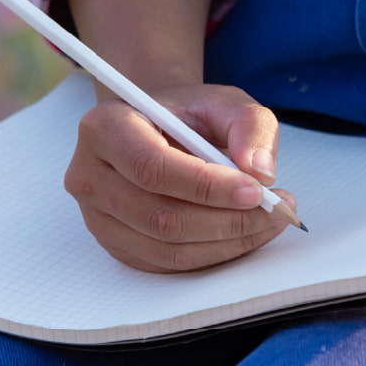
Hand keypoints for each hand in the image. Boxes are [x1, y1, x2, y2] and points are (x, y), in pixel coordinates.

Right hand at [64, 82, 294, 272]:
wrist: (156, 130)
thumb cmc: (185, 116)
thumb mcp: (221, 101)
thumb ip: (248, 124)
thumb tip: (260, 170)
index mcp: (104, 128)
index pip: (151, 168)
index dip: (207, 186)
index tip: (257, 191)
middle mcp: (89, 175)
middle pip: (159, 216)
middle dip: (227, 220)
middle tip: (276, 210)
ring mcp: (96, 217)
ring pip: (166, 248)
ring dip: (226, 242)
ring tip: (268, 221)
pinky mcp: (115, 245)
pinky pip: (167, 265)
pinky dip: (213, 254)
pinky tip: (241, 234)